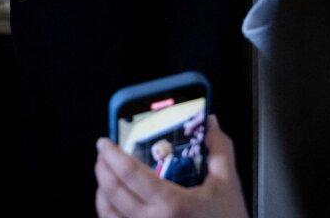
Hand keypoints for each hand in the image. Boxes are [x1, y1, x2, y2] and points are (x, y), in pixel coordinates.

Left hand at [95, 116, 248, 217]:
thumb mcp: (228, 185)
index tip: (103, 142)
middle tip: (103, 154)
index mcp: (172, 203)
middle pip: (112, 191)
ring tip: (105, 175)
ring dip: (101, 190)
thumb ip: (219, 150)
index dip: (112, 155)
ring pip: (107, 213)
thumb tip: (210, 121)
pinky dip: (106, 212)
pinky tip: (111, 203)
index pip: (130, 173)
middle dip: (102, 168)